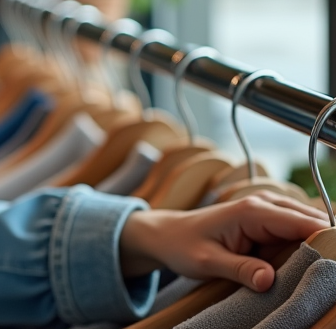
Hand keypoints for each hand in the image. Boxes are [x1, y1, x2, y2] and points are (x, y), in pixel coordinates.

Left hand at [118, 193, 328, 291]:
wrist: (167, 234)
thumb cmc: (183, 246)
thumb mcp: (206, 262)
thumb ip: (239, 269)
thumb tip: (268, 280)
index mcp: (252, 211)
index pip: (305, 223)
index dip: (327, 242)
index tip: (335, 264)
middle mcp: (264, 205)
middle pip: (314, 222)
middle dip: (325, 246)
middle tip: (328, 273)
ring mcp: (269, 212)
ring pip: (309, 227)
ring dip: (314, 248)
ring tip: (316, 272)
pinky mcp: (269, 222)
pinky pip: (297, 234)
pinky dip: (304, 248)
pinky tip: (301, 267)